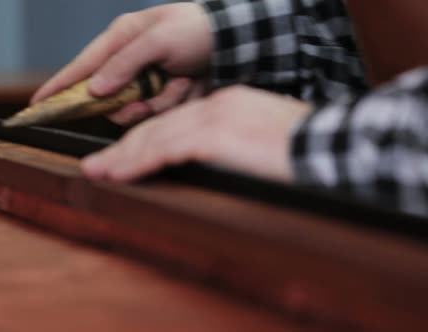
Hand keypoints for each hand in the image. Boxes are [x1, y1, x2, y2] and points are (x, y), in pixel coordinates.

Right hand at [31, 3, 213, 124]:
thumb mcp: (159, 40)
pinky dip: (175, 101)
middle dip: (129, 103)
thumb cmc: (197, 30)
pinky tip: (189, 84)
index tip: (37, 104)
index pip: (81, 66)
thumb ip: (124, 64)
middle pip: (108, 97)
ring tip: (180, 81)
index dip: (59, 86)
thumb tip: (95, 89)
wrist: (235, 40)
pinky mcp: (163, 93)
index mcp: (121, 38)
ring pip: (135, 108)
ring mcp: (146, 79)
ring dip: (159, 100)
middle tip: (147, 97)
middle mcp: (129, 61)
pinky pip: (158, 110)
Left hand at [81, 86, 312, 182]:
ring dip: (120, 157)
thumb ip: (232, 147)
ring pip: (153, 138)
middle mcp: (215, 106)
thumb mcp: (262, 142)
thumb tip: (212, 163)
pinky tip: (116, 174)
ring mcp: (213, 118)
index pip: (175, 122)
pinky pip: (162, 151)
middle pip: (157, 127)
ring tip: (96, 172)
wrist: (331, 150)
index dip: (145, 140)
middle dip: (123, 148)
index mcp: (227, 104)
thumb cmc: (305, 154)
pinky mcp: (213, 136)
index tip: (124, 155)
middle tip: (97, 164)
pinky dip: (135, 163)